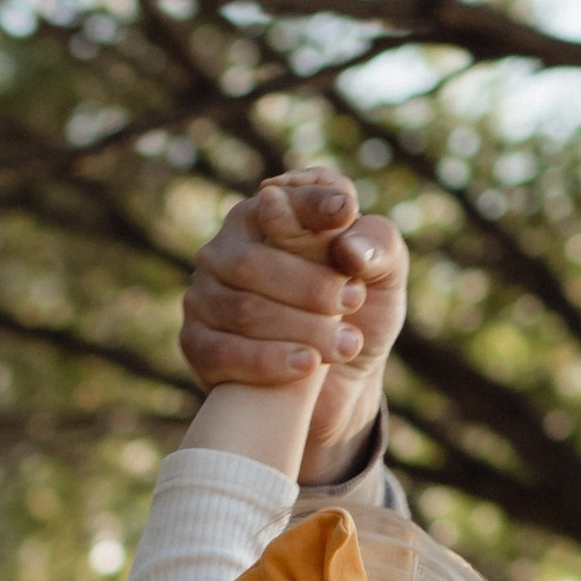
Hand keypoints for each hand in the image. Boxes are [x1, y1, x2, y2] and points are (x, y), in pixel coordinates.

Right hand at [181, 171, 405, 481]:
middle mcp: (227, 246)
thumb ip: (377, 247)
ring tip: (346, 344)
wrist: (340, 381)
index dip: (313, 205)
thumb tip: (348, 247)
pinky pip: (222, 352)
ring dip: (301, 328)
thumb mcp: (383, 276)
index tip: (344, 212)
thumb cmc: (358, 313)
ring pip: (243, 310)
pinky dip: (268, 361)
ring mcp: (205, 295)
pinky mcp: (197, 344)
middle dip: (311, 285)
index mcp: (269, 212)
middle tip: (355, 300)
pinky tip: (306, 365)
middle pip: (254, 262)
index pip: (288, 199)